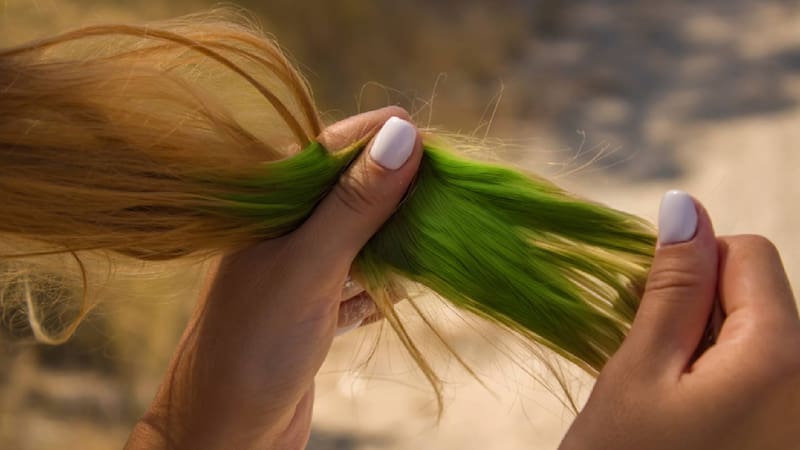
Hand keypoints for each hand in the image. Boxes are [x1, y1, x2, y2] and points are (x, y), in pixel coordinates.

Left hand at [126, 106, 422, 448]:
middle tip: (446, 196)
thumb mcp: (309, 267)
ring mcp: (298, 272)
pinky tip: (403, 290)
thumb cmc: (253, 346)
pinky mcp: (313, 309)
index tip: (436, 144)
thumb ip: (354, 203)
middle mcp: (281, 232)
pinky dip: (383, 286)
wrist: (225, 437)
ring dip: (396, 243)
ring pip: (360, 240)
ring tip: (435, 241)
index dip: (383, 143)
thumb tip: (403, 133)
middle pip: (352, 194)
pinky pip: (359, 284)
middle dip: (398, 195)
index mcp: (266, 206)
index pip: (331, 151)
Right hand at [561, 191, 799, 449]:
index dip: (691, 266)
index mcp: (782, 356)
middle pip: (758, 296)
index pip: (748, 253)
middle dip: (697, 308)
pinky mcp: (785, 432)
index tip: (645, 307)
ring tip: (661, 393)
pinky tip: (683, 414)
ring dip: (702, 344)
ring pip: (756, 336)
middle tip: (646, 358)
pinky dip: (718, 378)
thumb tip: (685, 207)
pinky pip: (762, 376)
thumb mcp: (638, 372)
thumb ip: (671, 287)